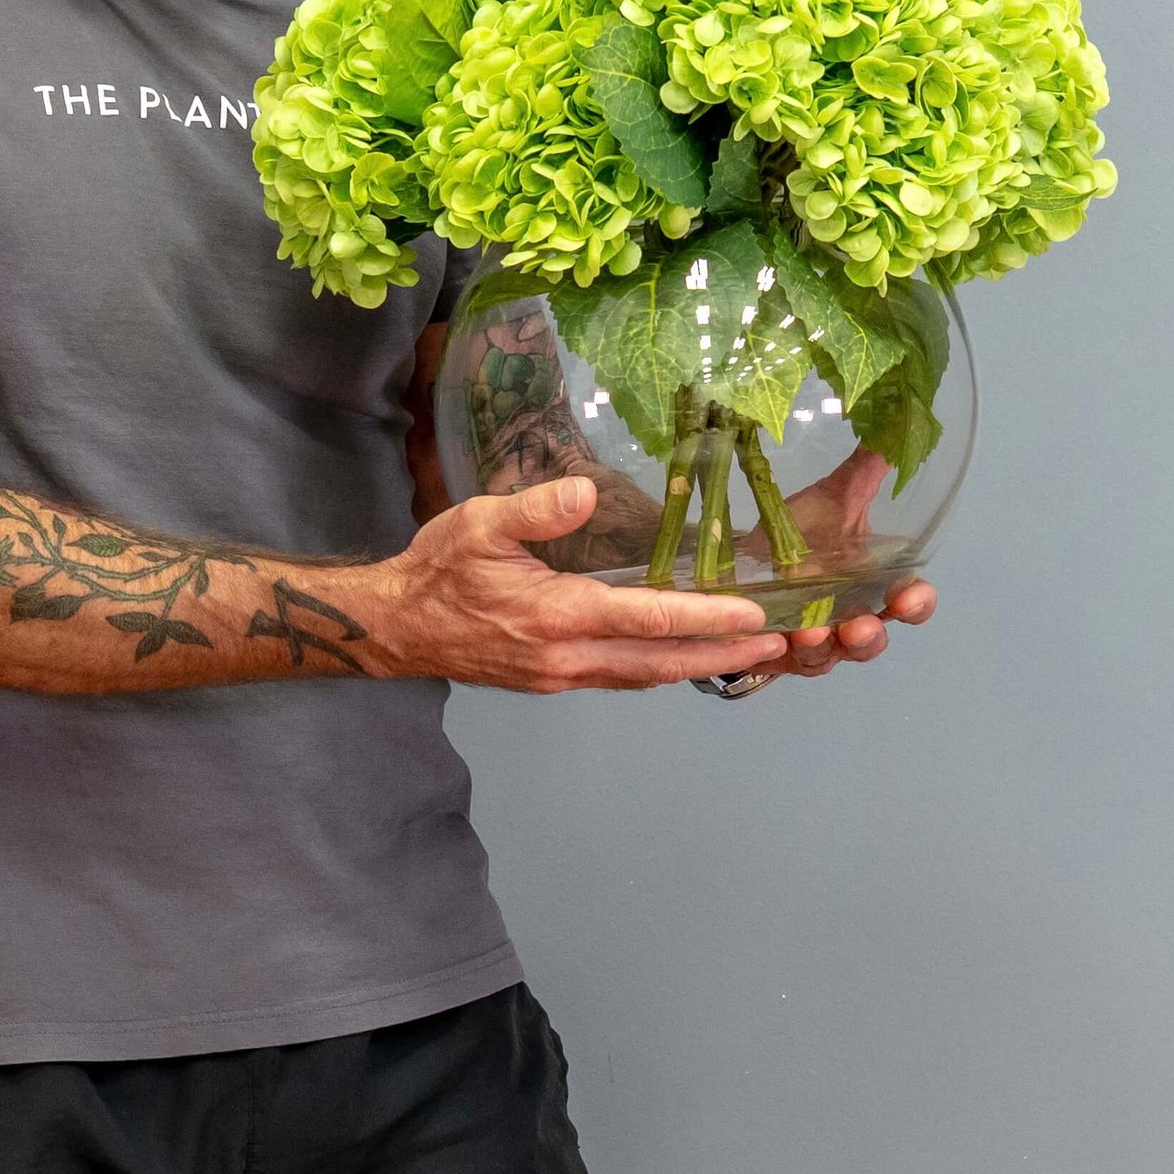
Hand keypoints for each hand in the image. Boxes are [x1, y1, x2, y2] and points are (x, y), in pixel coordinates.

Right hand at [369, 477, 789, 692]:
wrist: (395, 627)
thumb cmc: (436, 569)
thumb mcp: (477, 523)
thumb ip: (535, 509)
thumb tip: (586, 492)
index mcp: (557, 616)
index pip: (648, 618)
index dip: (705, 617)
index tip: (754, 615)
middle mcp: (567, 657)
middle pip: (661, 662)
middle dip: (722, 654)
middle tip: (778, 646)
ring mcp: (560, 676)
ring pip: (643, 676)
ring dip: (696, 666)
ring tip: (745, 654)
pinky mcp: (550, 680)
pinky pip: (618, 677)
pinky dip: (658, 668)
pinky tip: (677, 655)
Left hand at [752, 446, 937, 680]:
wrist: (744, 556)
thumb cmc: (800, 532)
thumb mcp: (832, 500)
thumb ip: (865, 472)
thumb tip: (894, 429)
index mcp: (873, 585)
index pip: (910, 603)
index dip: (917, 604)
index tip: (910, 595)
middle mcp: (850, 618)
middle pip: (874, 639)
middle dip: (871, 636)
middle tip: (862, 624)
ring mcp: (815, 640)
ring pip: (831, 656)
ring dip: (826, 648)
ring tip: (813, 633)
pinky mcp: (778, 652)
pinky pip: (785, 660)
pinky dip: (784, 652)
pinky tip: (778, 637)